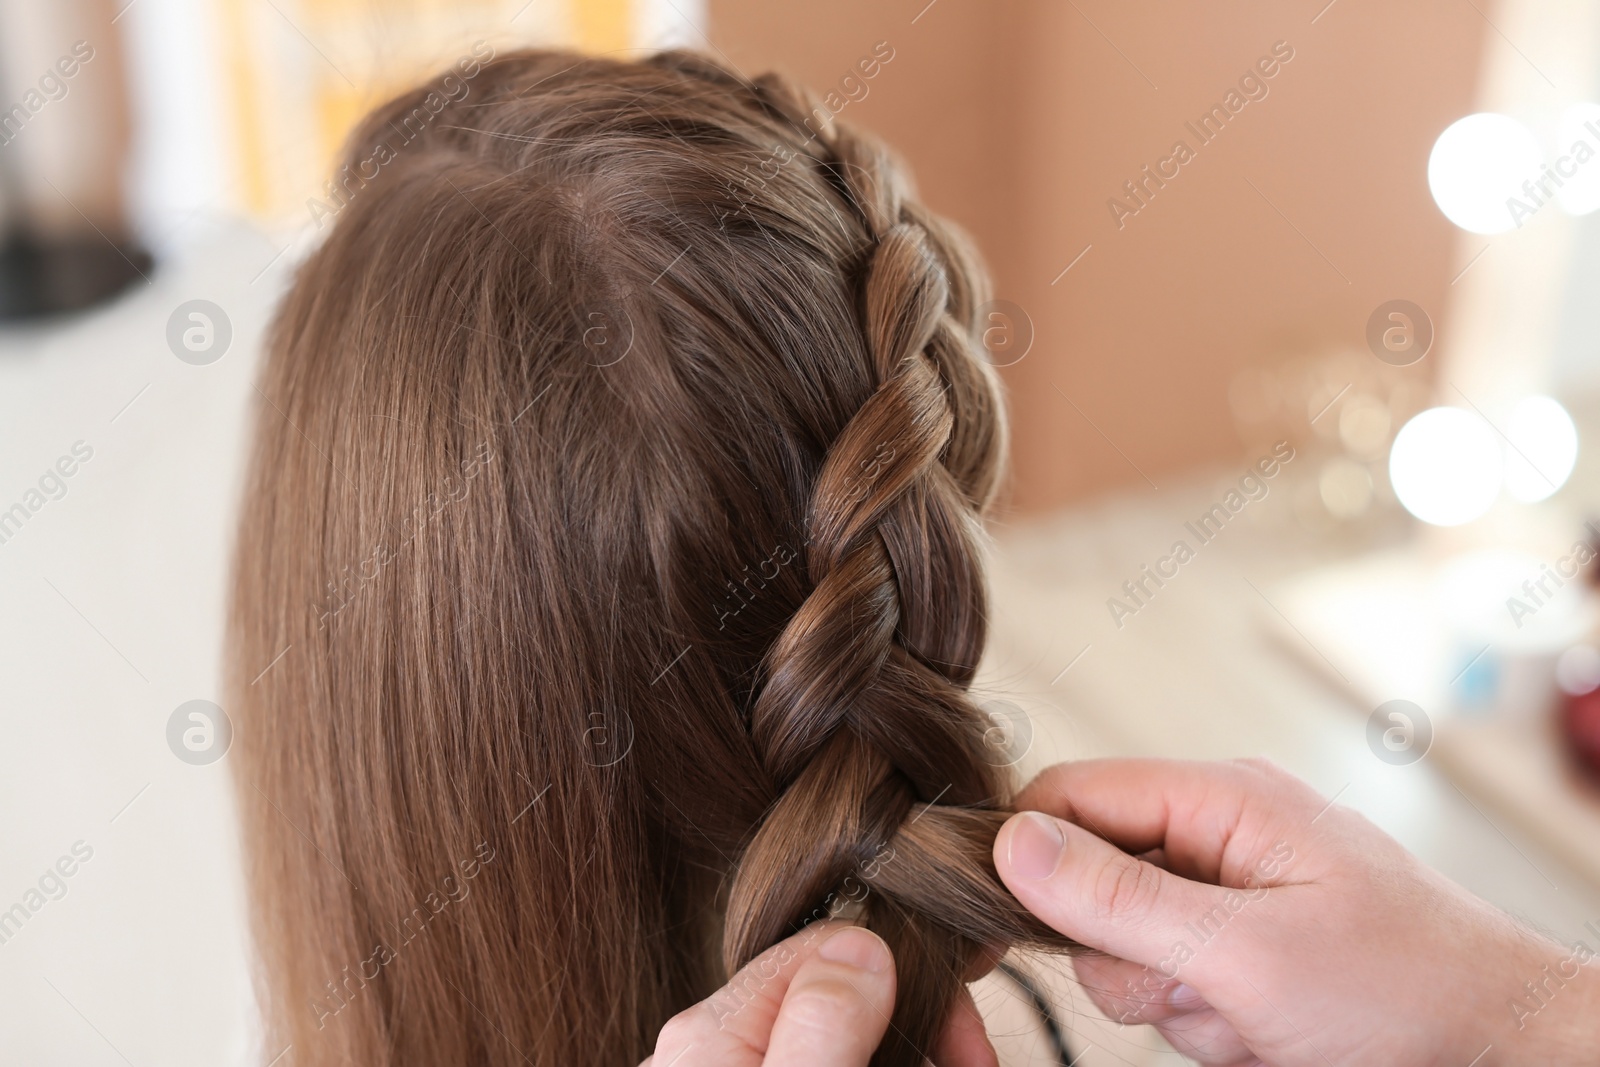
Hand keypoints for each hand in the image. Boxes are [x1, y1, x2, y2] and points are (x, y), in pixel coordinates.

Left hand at [642, 920, 997, 1065]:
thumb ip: (818, 1028)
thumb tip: (863, 940)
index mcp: (712, 1035)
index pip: (822, 947)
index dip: (906, 968)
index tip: (967, 1012)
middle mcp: (718, 1054)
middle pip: (838, 998)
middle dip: (921, 1018)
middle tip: (978, 1062)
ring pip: (845, 1039)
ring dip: (914, 1049)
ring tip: (968, 1065)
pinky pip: (827, 1062)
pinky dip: (883, 1060)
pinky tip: (925, 1064)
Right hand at [993, 758, 1599, 1066]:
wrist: (1508, 1054)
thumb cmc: (1410, 991)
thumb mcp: (1249, 953)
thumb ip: (1121, 898)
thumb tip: (1010, 844)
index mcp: (1222, 797)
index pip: (1071, 793)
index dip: (1022, 852)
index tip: (996, 920)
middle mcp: (1217, 834)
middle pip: (1089, 878)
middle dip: (1124, 953)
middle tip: (1192, 986)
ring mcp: (1227, 898)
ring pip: (1121, 946)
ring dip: (1168, 999)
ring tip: (1250, 1017)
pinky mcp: (1238, 953)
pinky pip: (1166, 985)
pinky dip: (1199, 1022)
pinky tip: (1261, 1032)